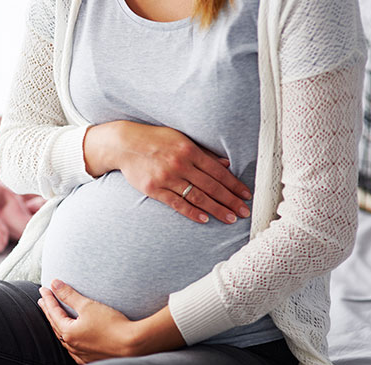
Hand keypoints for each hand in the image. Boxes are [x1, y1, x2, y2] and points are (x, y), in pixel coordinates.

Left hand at [37, 279, 140, 364]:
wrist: (133, 344)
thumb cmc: (111, 324)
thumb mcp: (88, 306)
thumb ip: (69, 295)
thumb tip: (54, 284)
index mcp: (68, 332)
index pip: (53, 312)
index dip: (48, 299)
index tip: (44, 288)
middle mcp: (72, 346)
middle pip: (56, 325)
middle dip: (49, 311)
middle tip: (43, 301)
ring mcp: (81, 354)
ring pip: (65, 339)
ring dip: (58, 326)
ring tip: (55, 318)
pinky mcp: (92, 359)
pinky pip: (75, 349)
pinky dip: (70, 340)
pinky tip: (72, 340)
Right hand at [83, 120, 251, 223]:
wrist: (124, 144)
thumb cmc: (154, 140)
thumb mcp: (181, 139)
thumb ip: (203, 153)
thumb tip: (225, 164)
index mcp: (189, 150)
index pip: (218, 171)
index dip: (233, 184)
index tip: (246, 195)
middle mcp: (180, 165)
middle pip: (211, 186)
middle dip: (230, 200)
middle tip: (244, 211)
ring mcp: (167, 178)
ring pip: (197, 197)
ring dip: (216, 209)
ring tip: (230, 218)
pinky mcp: (154, 189)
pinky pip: (177, 203)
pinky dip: (192, 212)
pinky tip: (204, 218)